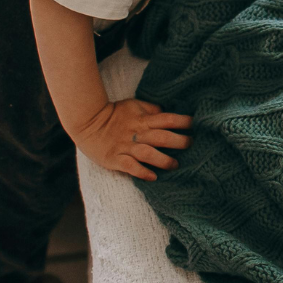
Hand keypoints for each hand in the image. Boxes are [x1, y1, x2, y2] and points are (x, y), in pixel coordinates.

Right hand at [71, 99, 192, 181]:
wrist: (86, 122)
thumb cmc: (113, 113)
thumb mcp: (133, 105)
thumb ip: (150, 110)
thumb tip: (166, 112)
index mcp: (142, 119)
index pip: (167, 119)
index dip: (182, 122)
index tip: (196, 125)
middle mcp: (136, 133)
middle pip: (161, 137)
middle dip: (179, 141)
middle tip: (190, 145)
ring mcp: (125, 147)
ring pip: (148, 153)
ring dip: (163, 160)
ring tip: (175, 165)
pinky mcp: (114, 159)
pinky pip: (130, 167)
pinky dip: (142, 172)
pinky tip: (153, 177)